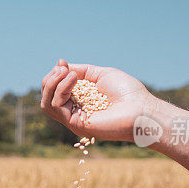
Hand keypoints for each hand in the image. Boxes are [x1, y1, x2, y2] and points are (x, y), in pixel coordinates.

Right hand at [40, 59, 155, 141]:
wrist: (141, 109)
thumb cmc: (128, 93)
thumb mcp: (100, 74)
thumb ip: (80, 70)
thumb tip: (60, 65)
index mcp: (80, 100)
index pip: (55, 89)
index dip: (55, 75)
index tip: (62, 63)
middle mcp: (75, 110)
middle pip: (47, 96)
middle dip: (50, 78)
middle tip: (62, 69)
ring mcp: (74, 119)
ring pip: (47, 103)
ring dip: (52, 83)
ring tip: (68, 74)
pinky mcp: (75, 124)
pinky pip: (57, 105)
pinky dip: (62, 88)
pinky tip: (74, 79)